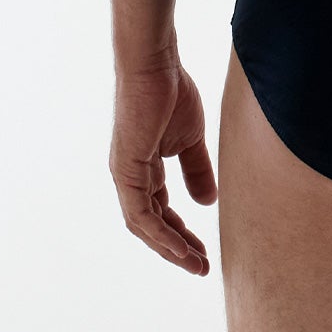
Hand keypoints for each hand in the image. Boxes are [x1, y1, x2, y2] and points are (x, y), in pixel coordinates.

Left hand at [109, 58, 217, 274]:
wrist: (156, 65)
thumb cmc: (171, 93)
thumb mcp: (190, 141)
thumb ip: (196, 171)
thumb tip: (205, 202)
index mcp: (143, 170)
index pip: (160, 212)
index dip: (181, 234)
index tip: (204, 251)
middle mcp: (129, 177)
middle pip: (150, 225)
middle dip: (176, 248)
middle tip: (201, 267)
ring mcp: (125, 175)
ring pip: (144, 226)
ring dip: (170, 248)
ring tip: (196, 264)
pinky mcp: (126, 169)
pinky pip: (141, 213)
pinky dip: (160, 233)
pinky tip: (179, 248)